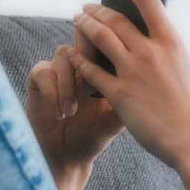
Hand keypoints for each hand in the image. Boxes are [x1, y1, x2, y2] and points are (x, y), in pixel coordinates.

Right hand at [24, 44, 125, 169]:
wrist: (66, 156)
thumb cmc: (94, 135)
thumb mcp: (118, 118)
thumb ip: (131, 97)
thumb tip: (149, 81)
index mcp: (103, 65)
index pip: (110, 38)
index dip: (113, 43)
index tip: (115, 67)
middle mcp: (81, 61)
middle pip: (84, 33)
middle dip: (88, 52)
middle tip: (90, 82)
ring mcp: (59, 67)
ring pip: (64, 54)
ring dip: (69, 85)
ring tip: (72, 112)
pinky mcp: (39, 78)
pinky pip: (44, 71)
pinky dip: (53, 92)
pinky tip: (60, 114)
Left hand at [66, 0, 189, 170]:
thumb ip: (189, 67)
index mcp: (173, 43)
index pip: (147, 0)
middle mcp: (150, 52)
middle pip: (115, 18)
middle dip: (97, 9)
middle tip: (87, 7)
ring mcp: (133, 72)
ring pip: (99, 38)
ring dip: (85, 25)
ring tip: (77, 20)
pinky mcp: (119, 94)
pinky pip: (92, 71)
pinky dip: (80, 60)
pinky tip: (73, 55)